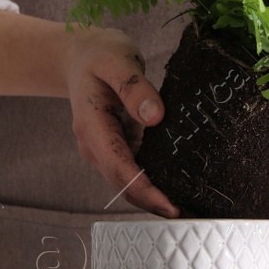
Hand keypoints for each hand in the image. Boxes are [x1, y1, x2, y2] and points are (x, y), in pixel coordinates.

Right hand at [59, 27, 177, 217]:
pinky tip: (177, 186)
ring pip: (127, 183)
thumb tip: (155, 116)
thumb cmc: (99, 54)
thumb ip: (134, 87)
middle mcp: (94, 145)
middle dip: (152, 203)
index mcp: (91, 126)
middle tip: (189, 214)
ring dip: (153, 197)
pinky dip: (152, 182)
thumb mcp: (117, 60)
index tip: (170, 205)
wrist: (79, 56)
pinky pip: (132, 170)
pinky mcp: (114, 147)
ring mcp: (103, 149)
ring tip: (188, 206)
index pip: (119, 167)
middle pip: (122, 184)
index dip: (144, 190)